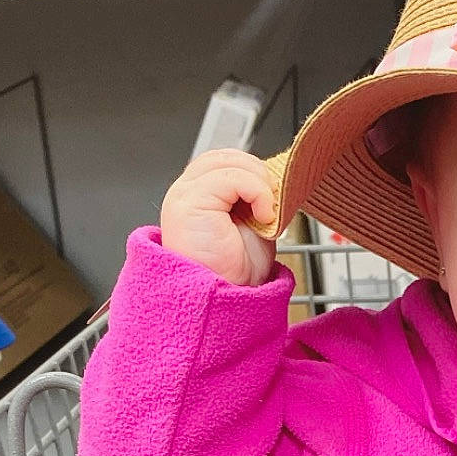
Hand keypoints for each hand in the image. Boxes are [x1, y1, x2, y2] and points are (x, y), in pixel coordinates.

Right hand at [159, 150, 278, 287]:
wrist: (225, 299)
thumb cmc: (234, 272)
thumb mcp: (252, 225)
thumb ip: (253, 199)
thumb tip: (272, 181)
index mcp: (199, 197)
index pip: (225, 161)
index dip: (252, 170)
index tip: (271, 194)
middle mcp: (187, 192)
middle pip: (225, 156)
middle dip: (257, 172)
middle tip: (272, 202)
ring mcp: (184, 195)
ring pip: (229, 161)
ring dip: (259, 182)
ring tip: (266, 212)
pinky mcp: (189, 202)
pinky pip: (231, 177)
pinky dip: (256, 191)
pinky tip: (262, 216)